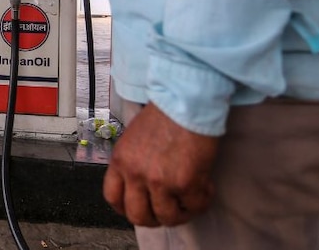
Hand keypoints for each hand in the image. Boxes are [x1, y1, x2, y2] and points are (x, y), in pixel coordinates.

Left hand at [103, 103, 219, 227]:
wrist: (187, 101)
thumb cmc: (166, 114)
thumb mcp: (135, 138)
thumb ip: (134, 162)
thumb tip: (141, 185)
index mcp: (120, 160)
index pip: (113, 197)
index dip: (126, 208)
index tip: (139, 208)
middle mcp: (135, 173)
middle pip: (138, 215)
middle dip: (155, 218)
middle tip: (169, 211)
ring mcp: (158, 181)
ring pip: (168, 217)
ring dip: (182, 213)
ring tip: (191, 199)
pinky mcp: (184, 183)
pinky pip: (194, 206)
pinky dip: (202, 201)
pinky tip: (205, 186)